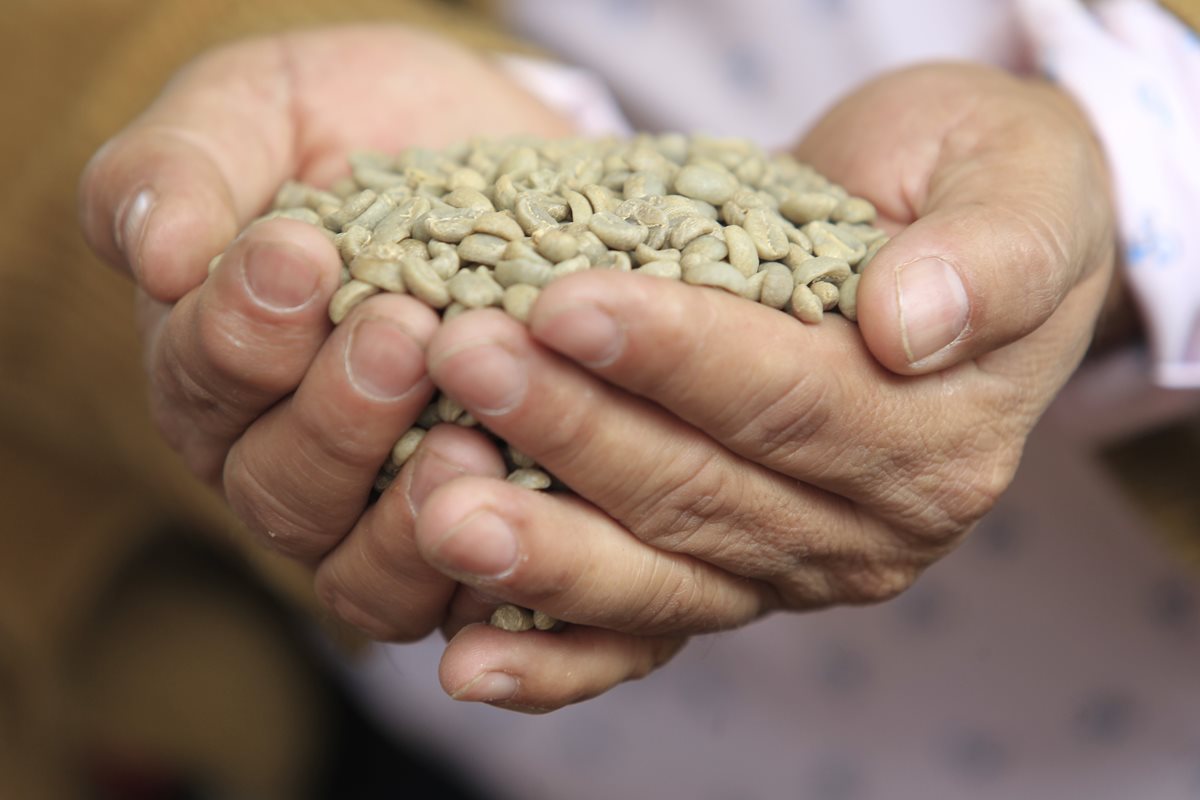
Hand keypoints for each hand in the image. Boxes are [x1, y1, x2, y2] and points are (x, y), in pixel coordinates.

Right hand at [77, 26, 572, 633]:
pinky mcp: (480, 544)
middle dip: (338, 415)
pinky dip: (494, 569)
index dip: (241, 328)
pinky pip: (470, 593)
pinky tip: (537, 513)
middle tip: (403, 333)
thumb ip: (188, 164)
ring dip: (409, 513)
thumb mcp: (266, 107)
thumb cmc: (360, 127)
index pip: (205, 378)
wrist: (499, 158)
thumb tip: (153, 254)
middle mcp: (289, 461)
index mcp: (219, 370)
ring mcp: (381, 520)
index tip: (297, 252)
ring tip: (466, 440)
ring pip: (364, 572)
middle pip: (280, 487)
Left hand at [404, 64, 1114, 709]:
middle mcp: (873, 526)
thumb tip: (911, 323)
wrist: (933, 230)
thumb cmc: (963, 185)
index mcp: (942, 436)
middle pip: (701, 490)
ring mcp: (794, 567)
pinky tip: (466, 661)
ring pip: (656, 570)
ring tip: (435, 506)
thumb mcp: (1018, 181)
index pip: (792, 399)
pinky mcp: (730, 578)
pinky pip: (642, 633)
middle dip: (571, 430)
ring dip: (542, 545)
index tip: (565, 304)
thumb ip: (991, 253)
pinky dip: (555, 657)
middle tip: (460, 364)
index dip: (677, 357)